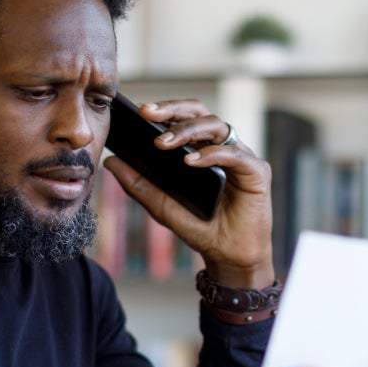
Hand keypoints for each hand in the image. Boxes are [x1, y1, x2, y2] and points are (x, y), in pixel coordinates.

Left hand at [101, 99, 274, 287]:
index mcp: (203, 148)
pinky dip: (212, 154)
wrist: (228, 257)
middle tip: (148, 113)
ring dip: (187, 130)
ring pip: (217, 126)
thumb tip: (110, 161)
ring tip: (163, 142)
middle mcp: (223, 147)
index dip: (165, 110)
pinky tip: (191, 161)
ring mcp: (241, 157)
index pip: (185, 117)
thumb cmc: (201, 227)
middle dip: (174, 109)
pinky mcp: (257, 171)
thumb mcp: (161, 205)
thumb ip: (138, 184)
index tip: (140, 110)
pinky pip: (235, 154)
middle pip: (201, 112)